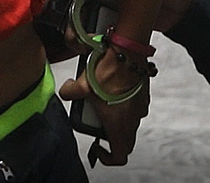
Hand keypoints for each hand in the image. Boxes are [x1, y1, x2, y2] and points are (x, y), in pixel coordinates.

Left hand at [58, 48, 149, 165]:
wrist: (127, 52)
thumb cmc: (110, 71)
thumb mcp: (82, 85)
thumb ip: (70, 92)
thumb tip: (67, 91)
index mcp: (119, 125)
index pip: (120, 156)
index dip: (107, 157)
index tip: (97, 146)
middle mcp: (133, 119)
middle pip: (123, 139)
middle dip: (109, 134)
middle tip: (96, 121)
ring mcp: (140, 107)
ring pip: (129, 122)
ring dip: (116, 117)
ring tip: (101, 101)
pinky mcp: (143, 95)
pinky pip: (133, 107)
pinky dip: (123, 104)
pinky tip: (111, 90)